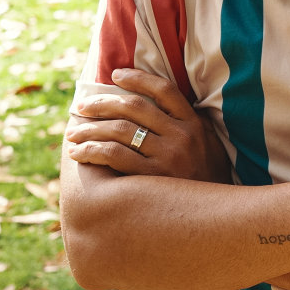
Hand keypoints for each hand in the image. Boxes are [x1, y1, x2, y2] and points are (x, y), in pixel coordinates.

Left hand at [66, 68, 230, 181]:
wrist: (216, 215)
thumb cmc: (208, 177)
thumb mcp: (209, 143)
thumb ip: (190, 123)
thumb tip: (162, 103)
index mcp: (194, 123)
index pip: (164, 89)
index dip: (138, 78)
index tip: (116, 75)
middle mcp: (181, 135)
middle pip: (135, 107)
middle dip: (102, 103)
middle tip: (81, 107)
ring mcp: (167, 156)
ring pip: (120, 131)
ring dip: (91, 129)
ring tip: (74, 133)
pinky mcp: (152, 178)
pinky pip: (115, 157)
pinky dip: (92, 151)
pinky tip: (79, 154)